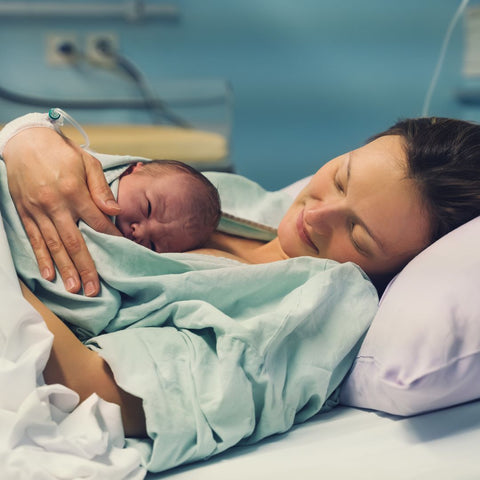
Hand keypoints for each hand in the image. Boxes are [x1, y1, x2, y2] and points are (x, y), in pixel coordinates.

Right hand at [3, 127, 121, 295]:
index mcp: (74, 191)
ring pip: (53, 245)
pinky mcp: (24, 212)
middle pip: (74, 242)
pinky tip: (48, 274)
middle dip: (85, 267)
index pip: (97, 222)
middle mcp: (55, 204)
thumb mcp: (87, 162)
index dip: (110, 238)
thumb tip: (115, 212)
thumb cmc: (62, 152)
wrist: (26, 141)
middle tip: (94, 289)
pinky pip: (34, 239)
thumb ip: (101, 188)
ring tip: (74, 289)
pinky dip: (41, 258)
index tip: (121, 253)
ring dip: (64, 269)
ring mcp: (37, 210)